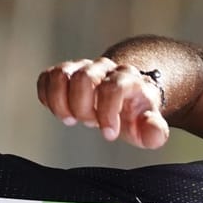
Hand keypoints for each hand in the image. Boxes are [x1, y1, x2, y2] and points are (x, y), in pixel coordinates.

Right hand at [36, 56, 170, 148]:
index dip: (107, 113)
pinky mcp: (66, 73)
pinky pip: (47, 77)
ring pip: (61, 74)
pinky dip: (47, 96)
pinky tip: (60, 111)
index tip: (109, 134)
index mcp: (127, 79)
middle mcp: (104, 69)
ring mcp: (83, 68)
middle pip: (84, 78)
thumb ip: (154, 131)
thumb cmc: (135, 113)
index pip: (113, 88)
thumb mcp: (149, 126)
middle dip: (82, 108)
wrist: (126, 97)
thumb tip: (154, 135)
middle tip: (90, 123)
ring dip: (60, 101)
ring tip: (70, 118)